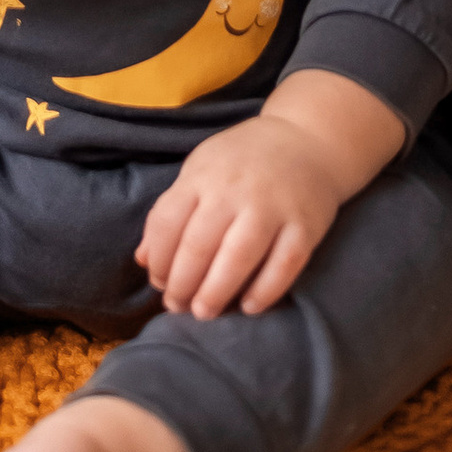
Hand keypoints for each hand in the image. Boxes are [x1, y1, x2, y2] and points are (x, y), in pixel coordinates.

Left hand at [135, 114, 350, 318]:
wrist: (308, 139)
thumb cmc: (243, 161)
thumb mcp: (200, 171)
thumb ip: (171, 212)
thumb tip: (143, 260)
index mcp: (203, 175)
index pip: (168, 222)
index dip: (159, 260)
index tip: (159, 283)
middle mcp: (236, 189)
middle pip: (199, 245)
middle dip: (182, 284)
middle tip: (178, 307)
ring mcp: (272, 207)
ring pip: (239, 257)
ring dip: (216, 292)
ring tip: (204, 312)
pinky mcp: (305, 225)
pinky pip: (284, 265)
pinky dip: (264, 291)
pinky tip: (248, 306)